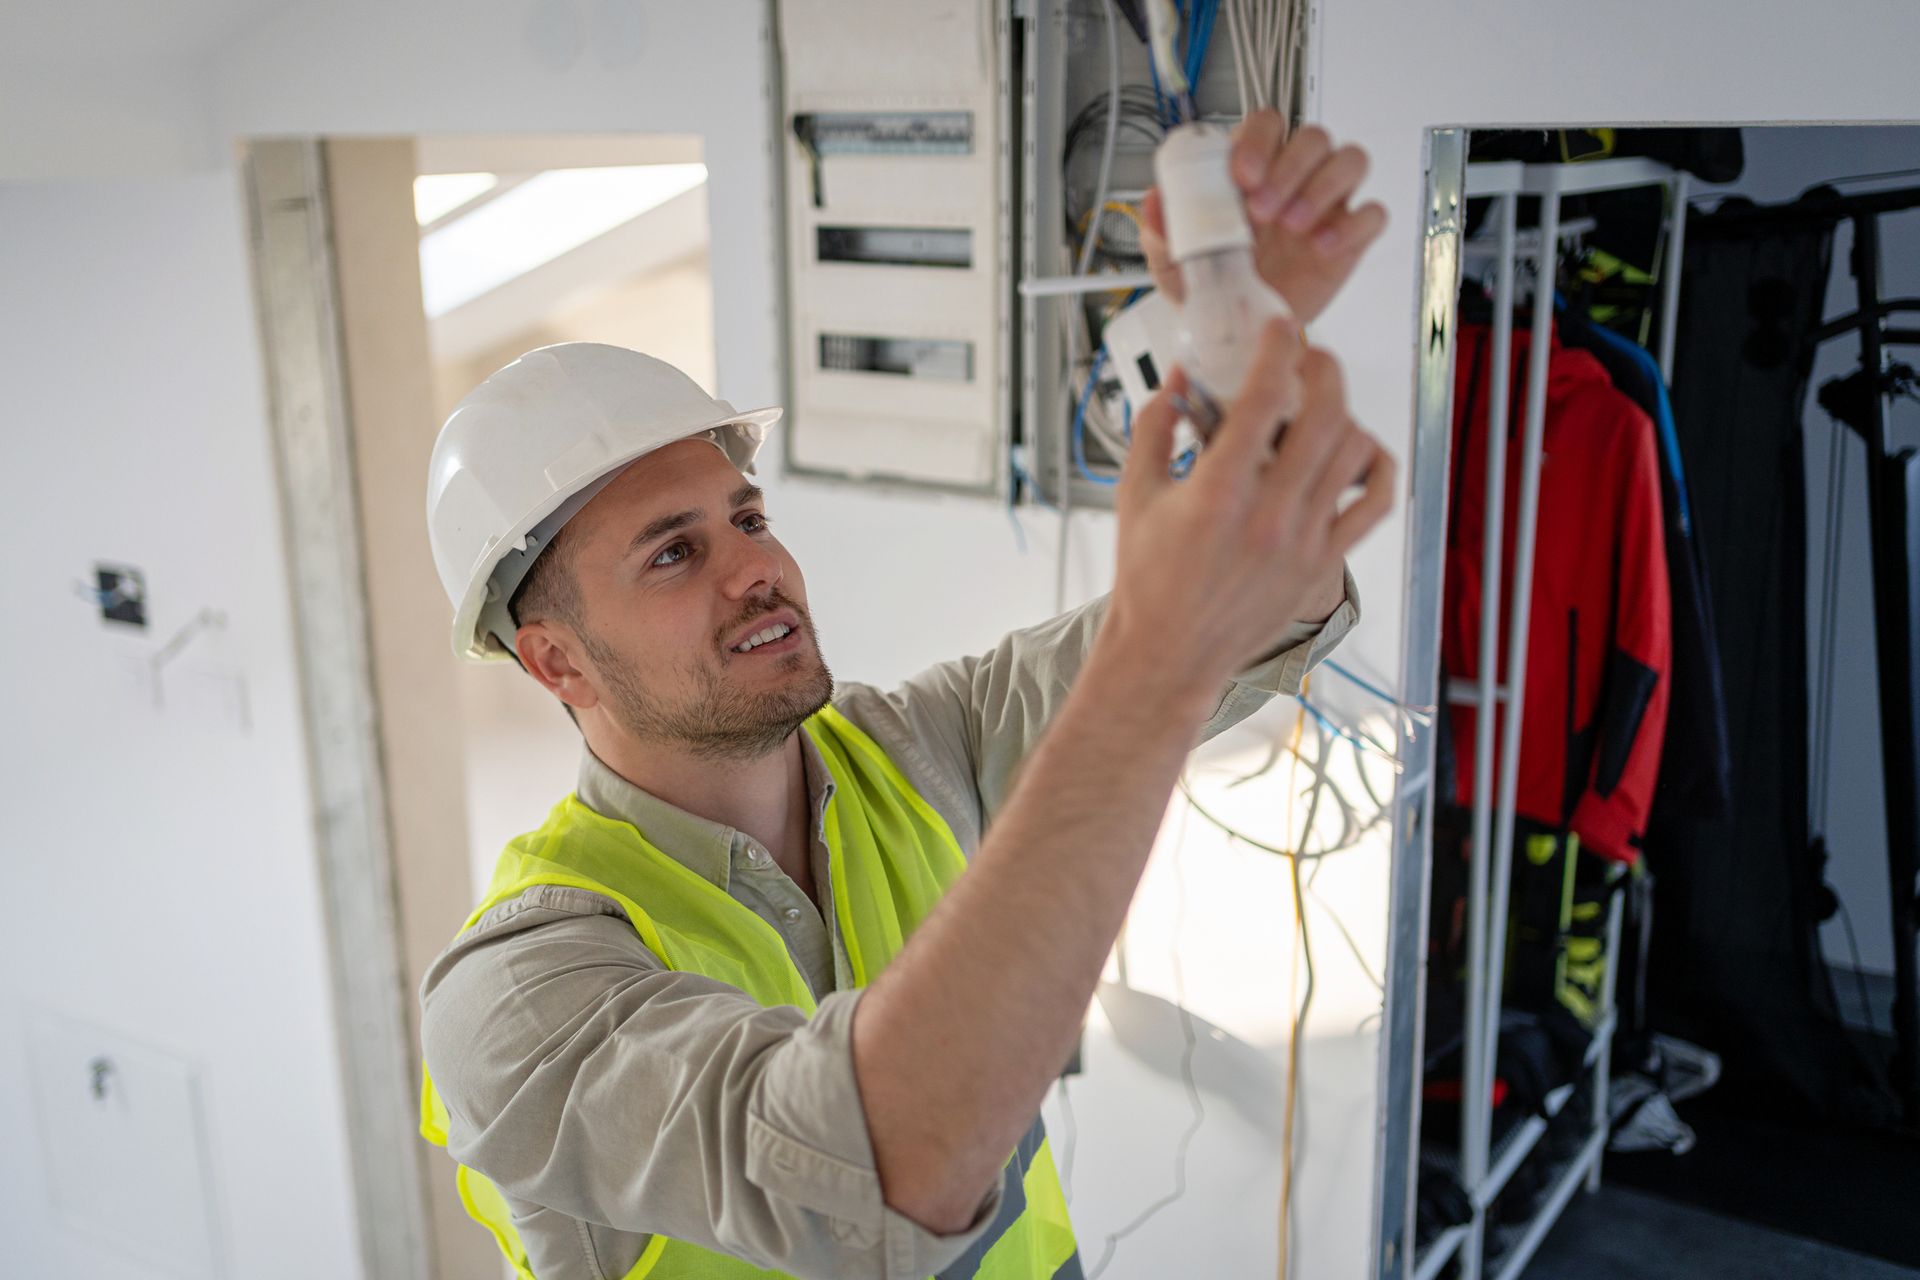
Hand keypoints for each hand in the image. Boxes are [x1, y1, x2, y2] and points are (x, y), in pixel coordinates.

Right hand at [1107, 318, 1394, 692]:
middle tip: (1308, 357)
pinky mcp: (1323, 564)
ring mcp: (1303, 541)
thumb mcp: (1132, 495)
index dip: (1278, 349)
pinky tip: (1357, 452)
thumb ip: (1155, 428)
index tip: (1278, 328)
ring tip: (1323, 405)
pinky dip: (1376, 468)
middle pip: (1325, 414)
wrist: (1170, 653)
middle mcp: (1268, 515)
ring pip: (1354, 452)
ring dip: (1344, 414)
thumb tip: (1180, 379)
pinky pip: (1374, 504)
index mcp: (1217, 493)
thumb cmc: (1148, 579)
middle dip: (1323, 369)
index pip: (1263, 399)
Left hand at [1141, 113, 1386, 325]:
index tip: (1240, 176)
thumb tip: (1151, 203)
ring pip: (1349, 160)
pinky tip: (1323, 248)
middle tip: (1261, 212)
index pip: (1266, 125)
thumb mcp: (1173, 260)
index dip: (1258, 141)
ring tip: (1293, 227)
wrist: (1236, 329)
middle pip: (1312, 138)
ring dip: (1323, 187)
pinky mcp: (1349, 237)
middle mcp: (1293, 177)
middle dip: (1288, 168)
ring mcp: (1326, 204)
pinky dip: (1353, 225)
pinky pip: (1372, 214)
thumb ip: (1161, 229)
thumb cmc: (1209, 282)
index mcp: (1251, 168)